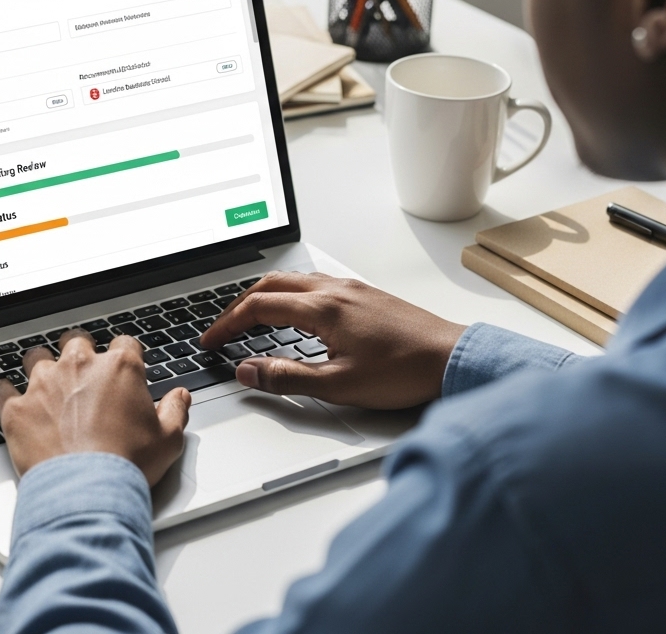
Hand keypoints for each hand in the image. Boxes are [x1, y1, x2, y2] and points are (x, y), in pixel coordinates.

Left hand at [0, 330, 190, 484]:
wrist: (86, 490)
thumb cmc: (126, 464)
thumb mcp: (168, 439)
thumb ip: (175, 411)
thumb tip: (180, 398)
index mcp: (119, 368)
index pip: (124, 344)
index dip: (124, 356)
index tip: (122, 369)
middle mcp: (79, 367)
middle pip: (76, 343)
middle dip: (79, 354)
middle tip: (82, 374)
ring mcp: (44, 384)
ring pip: (37, 357)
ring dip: (42, 368)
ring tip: (45, 385)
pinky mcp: (16, 408)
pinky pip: (1, 390)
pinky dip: (4, 394)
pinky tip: (6, 399)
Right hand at [199, 272, 466, 408]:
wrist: (454, 359)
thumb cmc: (405, 372)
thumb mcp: (339, 385)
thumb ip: (287, 378)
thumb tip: (248, 370)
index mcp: (324, 308)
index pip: (259, 307)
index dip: (228, 325)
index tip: (211, 341)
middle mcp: (335, 290)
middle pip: (271, 285)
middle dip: (239, 305)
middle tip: (222, 328)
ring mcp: (352, 289)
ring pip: (294, 281)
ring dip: (265, 296)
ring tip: (249, 318)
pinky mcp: (366, 295)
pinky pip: (315, 284)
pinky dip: (290, 295)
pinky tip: (295, 313)